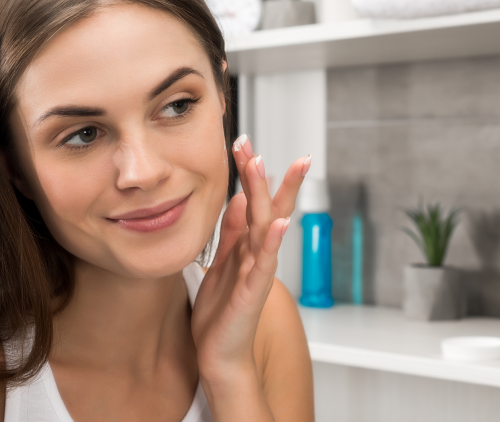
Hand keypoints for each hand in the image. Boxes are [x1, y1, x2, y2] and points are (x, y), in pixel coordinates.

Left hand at [190, 134, 309, 386]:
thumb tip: (239, 198)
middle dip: (262, 175)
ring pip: (266, 226)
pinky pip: (266, 263)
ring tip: (267, 167)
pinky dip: (274, 242)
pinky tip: (280, 223)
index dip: (252, 173)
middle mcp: (258, 254)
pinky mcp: (254, 292)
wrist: (219, 355)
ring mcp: (259, 271)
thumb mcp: (222, 263)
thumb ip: (232, 232)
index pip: (256, 201)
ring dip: (267, 196)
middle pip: (265, 206)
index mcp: (248, 246)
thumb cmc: (222, 313)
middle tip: (254, 144)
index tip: (244, 143)